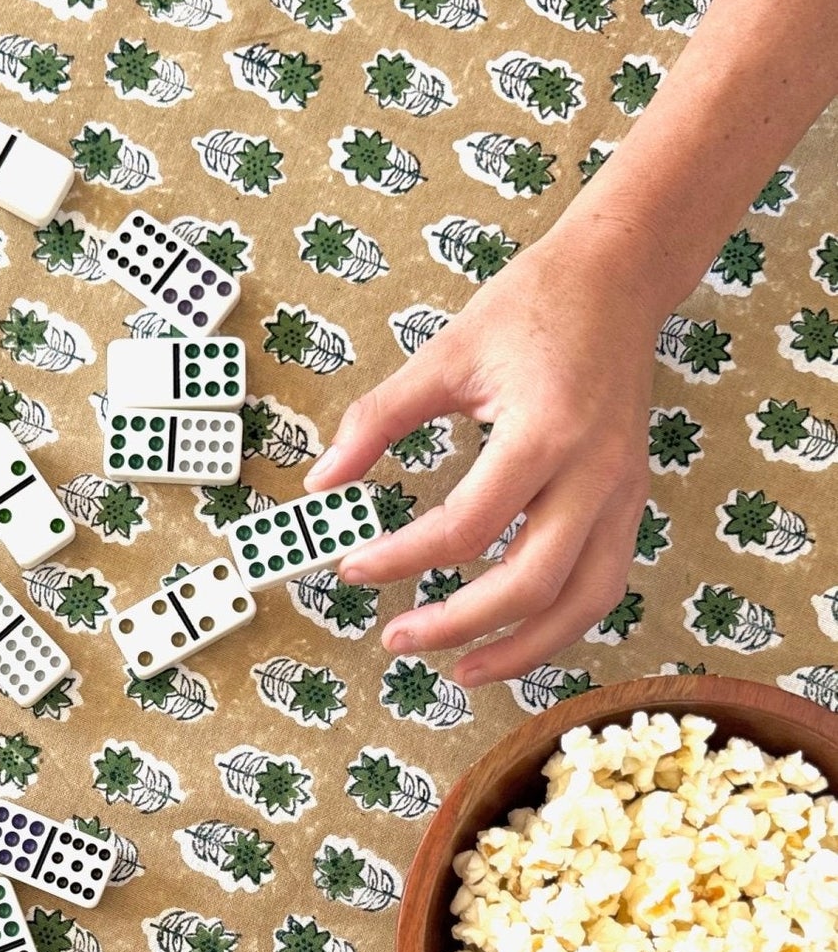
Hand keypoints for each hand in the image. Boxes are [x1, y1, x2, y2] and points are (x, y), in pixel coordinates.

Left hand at [304, 225, 668, 686]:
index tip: (352, 566)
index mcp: (544, 431)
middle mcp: (593, 473)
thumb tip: (322, 481)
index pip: (464, 528)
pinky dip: (557, 625)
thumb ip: (377, 420)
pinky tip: (511, 639)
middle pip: (529, 584)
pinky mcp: (629, 503)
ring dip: (521, 650)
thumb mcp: (443, 354)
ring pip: (581, 603)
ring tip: (460, 672)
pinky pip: (600, 585)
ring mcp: (621, 493)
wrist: (618, 279)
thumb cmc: (533, 308)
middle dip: (458, 625)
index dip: (400, 559)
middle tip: (396, 639)